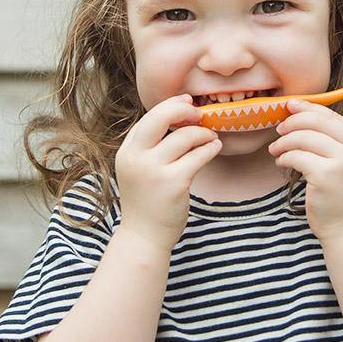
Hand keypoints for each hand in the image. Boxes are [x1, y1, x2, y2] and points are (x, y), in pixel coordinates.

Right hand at [115, 94, 221, 254]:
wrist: (144, 237)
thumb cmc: (146, 201)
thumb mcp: (138, 170)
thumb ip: (149, 147)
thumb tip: (178, 119)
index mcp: (126, 152)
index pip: (148, 118)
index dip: (169, 106)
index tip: (187, 104)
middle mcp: (136, 158)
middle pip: (160, 117)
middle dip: (183, 110)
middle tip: (199, 113)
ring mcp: (154, 170)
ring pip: (185, 136)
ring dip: (203, 133)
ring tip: (212, 138)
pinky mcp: (174, 183)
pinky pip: (198, 156)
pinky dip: (210, 148)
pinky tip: (215, 147)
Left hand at [267, 99, 342, 243]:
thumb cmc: (339, 195)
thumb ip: (331, 141)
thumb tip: (300, 113)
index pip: (332, 116)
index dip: (308, 108)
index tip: (290, 106)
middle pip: (317, 121)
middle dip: (293, 122)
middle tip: (279, 130)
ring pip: (304, 138)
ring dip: (284, 142)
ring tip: (276, 150)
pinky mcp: (326, 176)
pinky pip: (297, 156)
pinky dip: (284, 157)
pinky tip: (281, 162)